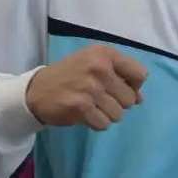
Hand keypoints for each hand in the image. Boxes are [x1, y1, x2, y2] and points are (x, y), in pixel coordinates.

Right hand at [26, 45, 147, 129]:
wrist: (37, 90)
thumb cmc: (71, 75)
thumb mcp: (94, 64)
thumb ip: (121, 76)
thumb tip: (140, 99)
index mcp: (105, 54)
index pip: (140, 74)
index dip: (133, 86)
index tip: (119, 88)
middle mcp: (99, 67)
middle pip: (130, 99)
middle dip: (118, 103)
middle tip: (100, 98)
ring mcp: (90, 87)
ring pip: (119, 114)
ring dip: (107, 114)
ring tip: (91, 106)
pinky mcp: (81, 106)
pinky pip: (104, 124)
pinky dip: (96, 123)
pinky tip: (85, 114)